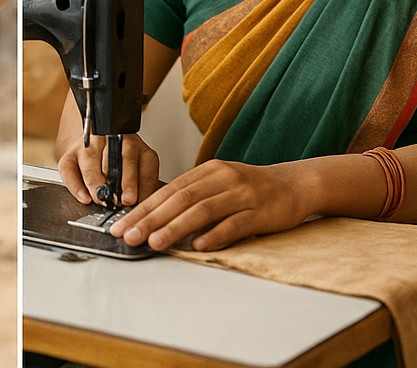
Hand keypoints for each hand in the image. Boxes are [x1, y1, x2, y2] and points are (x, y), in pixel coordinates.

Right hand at [58, 131, 160, 207]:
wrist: (95, 148)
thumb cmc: (120, 165)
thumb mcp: (139, 171)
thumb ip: (143, 186)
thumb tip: (143, 206)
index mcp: (135, 145)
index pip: (140, 159)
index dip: (137, 181)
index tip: (133, 199)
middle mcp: (113, 140)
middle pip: (117, 155)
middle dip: (121, 180)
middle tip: (123, 200)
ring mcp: (90, 145)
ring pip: (91, 159)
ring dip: (96, 181)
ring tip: (102, 199)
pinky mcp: (71, 155)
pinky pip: (69, 169)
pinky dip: (75, 185)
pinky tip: (84, 197)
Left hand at [110, 158, 316, 251]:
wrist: (294, 184)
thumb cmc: (252, 189)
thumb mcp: (220, 185)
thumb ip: (194, 198)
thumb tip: (159, 217)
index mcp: (208, 171)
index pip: (169, 189)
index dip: (144, 206)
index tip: (122, 223)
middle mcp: (222, 178)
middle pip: (180, 198)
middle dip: (151, 218)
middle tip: (129, 235)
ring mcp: (241, 194)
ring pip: (202, 210)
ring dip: (175, 228)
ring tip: (154, 242)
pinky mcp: (260, 212)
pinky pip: (235, 224)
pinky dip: (215, 234)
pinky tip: (198, 246)